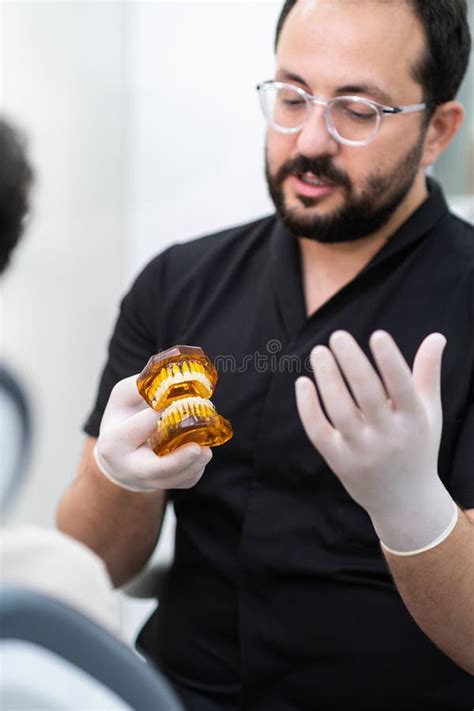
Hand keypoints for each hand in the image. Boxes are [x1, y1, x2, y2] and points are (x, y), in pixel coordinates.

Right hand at [94, 375, 212, 491]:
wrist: (119, 457)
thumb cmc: (124, 420)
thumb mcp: (122, 398)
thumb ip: (142, 386)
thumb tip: (171, 378)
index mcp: (113, 442)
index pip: (137, 429)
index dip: (156, 415)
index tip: (174, 401)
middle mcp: (128, 467)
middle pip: (154, 470)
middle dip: (177, 460)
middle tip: (197, 448)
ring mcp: (148, 480)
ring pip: (174, 479)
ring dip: (193, 464)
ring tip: (206, 450)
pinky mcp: (165, 485)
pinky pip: (185, 481)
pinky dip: (196, 468)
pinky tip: (201, 453)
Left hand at [295, 330, 455, 552]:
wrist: (404, 501)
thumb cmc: (417, 446)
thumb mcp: (428, 412)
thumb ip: (428, 373)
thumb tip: (437, 336)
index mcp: (414, 421)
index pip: (403, 388)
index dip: (391, 362)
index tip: (377, 335)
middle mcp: (389, 437)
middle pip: (368, 396)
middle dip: (352, 363)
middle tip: (338, 336)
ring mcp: (362, 451)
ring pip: (340, 411)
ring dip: (328, 379)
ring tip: (320, 352)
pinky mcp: (339, 462)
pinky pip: (318, 431)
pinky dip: (308, 407)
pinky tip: (304, 382)